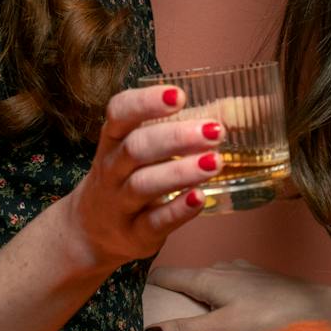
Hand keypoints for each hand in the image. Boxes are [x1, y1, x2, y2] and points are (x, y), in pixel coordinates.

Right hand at [61, 81, 223, 273]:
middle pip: (136, 148)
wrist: (91, 231)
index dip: (146, 102)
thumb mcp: (144, 146)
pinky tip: (200, 198)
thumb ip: (185, 126)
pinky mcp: (133, 234)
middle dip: (175, 137)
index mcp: (113, 139)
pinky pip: (153, 222)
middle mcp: (111, 169)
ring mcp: (119, 204)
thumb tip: (238, 110)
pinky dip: (177, 211)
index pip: (119, 113)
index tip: (179, 96)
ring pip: (143, 185)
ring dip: (181, 172)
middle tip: (214, 131)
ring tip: (215, 162)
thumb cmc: (128, 176)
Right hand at [144, 259, 323, 330]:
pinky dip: (214, 292)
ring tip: (185, 310)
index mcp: (205, 278)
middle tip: (154, 307)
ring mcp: (238, 269)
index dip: (146, 285)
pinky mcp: (254, 276)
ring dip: (193, 292)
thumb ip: (183, 330)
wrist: (310, 306)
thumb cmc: (266, 317)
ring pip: (205, 279)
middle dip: (169, 291)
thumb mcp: (220, 328)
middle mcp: (219, 267)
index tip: (129, 294)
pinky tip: (221, 306)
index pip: (164, 275)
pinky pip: (224, 281)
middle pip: (184, 277)